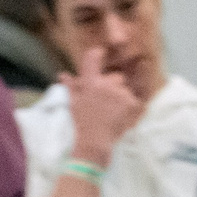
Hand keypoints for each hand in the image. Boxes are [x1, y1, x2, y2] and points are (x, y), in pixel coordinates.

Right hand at [63, 46, 144, 164]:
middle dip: (113, 86)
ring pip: (125, 88)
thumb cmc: (82, 123)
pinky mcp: (131, 103)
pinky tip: (121, 115)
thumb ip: (71, 86)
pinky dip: (130, 106)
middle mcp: (105, 85)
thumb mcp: (75, 103)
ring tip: (113, 111)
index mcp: (90, 83)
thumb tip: (62, 75)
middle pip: (115, 76)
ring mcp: (119, 93)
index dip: (98, 54)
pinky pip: (134, 98)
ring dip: (121, 96)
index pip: (93, 57)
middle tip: (106, 102)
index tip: (101, 54)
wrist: (94, 142)